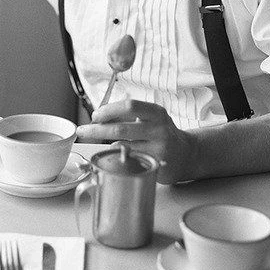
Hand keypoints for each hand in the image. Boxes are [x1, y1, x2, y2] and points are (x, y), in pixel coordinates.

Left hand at [76, 97, 195, 184]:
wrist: (186, 154)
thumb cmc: (161, 134)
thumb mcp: (151, 119)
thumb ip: (129, 117)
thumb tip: (99, 117)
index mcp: (156, 112)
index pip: (130, 106)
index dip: (109, 110)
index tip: (94, 115)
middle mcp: (159, 128)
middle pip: (122, 127)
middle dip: (97, 129)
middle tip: (83, 130)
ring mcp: (158, 147)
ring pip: (123, 145)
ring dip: (105, 144)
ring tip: (97, 142)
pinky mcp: (155, 163)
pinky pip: (129, 159)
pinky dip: (117, 156)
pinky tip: (114, 154)